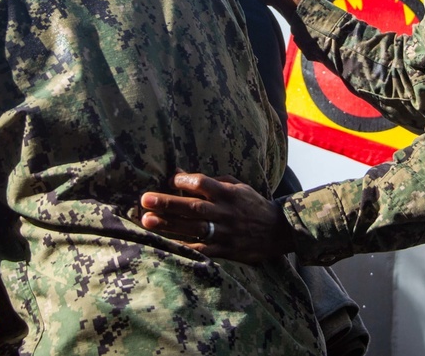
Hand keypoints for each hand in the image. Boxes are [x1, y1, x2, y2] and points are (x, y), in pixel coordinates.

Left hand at [140, 173, 295, 262]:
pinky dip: (185, 247)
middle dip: (168, 203)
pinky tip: (167, 245)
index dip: (184, 180)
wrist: (278, 230)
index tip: (171, 179)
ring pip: (193, 228)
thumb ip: (211, 181)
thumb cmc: (252, 204)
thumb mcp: (237, 186)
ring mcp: (225, 232)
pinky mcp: (226, 250)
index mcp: (228, 193)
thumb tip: (180, 174)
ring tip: (148, 221)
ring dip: (169, 225)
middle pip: (192, 206)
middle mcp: (225, 212)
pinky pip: (202, 249)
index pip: (202, 183)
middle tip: (146, 200)